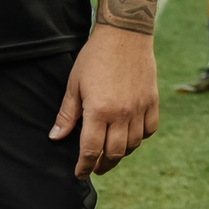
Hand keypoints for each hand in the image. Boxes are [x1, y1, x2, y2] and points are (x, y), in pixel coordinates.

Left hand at [52, 26, 158, 176]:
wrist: (125, 34)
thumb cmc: (95, 57)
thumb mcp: (75, 84)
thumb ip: (67, 113)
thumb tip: (57, 136)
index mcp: (99, 110)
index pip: (91, 150)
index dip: (84, 166)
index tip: (80, 173)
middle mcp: (121, 113)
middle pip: (114, 153)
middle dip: (103, 165)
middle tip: (95, 168)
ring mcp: (139, 108)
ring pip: (133, 144)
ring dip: (121, 153)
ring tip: (111, 154)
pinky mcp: (152, 101)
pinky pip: (149, 129)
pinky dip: (140, 138)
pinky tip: (131, 135)